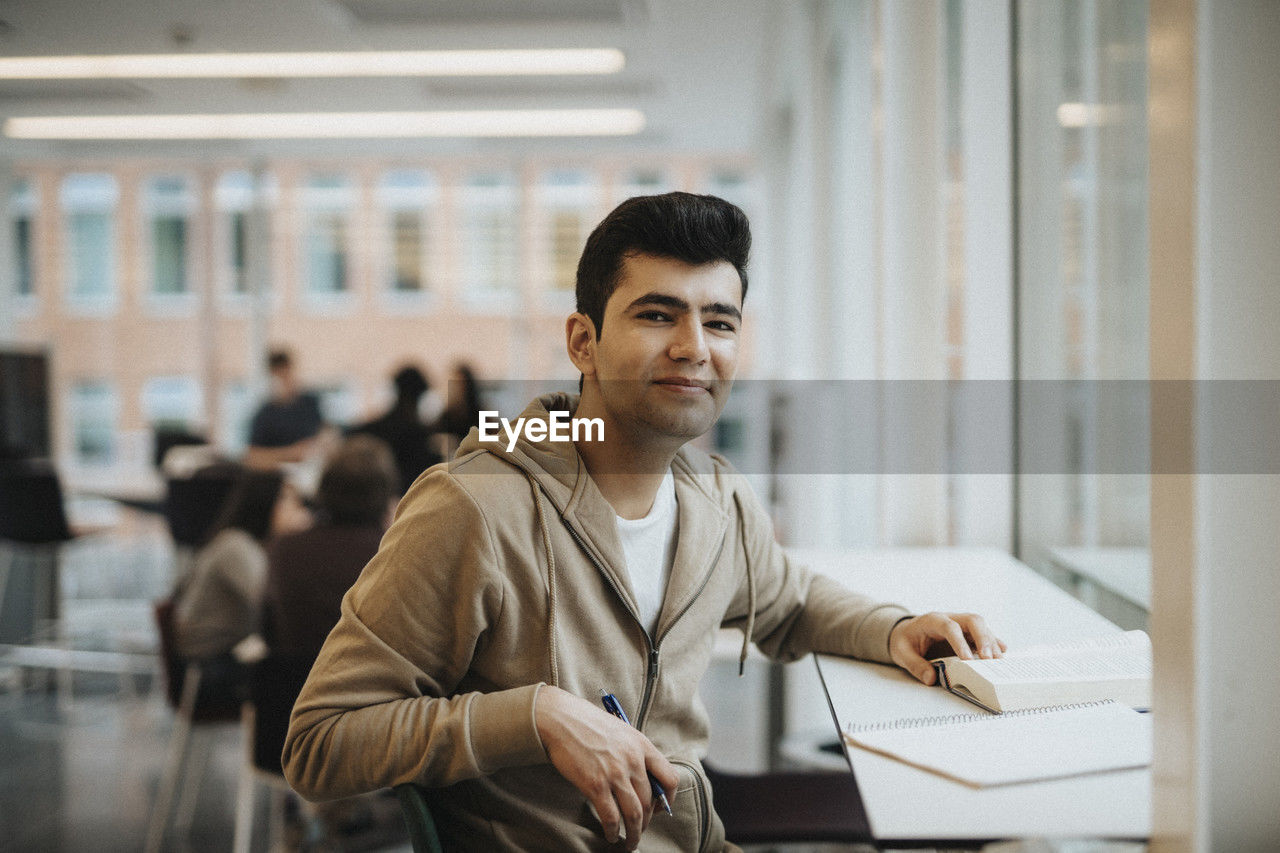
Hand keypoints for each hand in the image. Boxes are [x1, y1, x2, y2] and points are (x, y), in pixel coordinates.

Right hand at [534, 686, 677, 848]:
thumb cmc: (589, 724)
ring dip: (634, 833)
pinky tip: (611, 835)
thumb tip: (644, 780)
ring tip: (630, 842)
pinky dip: (613, 831)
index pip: (670, 778)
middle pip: (650, 801)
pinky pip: (611, 817)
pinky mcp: (595, 785)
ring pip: (634, 814)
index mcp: (642, 745)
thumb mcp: (622, 732)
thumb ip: (635, 753)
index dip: (669, 799)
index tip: (661, 808)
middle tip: (639, 828)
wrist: (561, 719)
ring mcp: (615, 774)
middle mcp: (633, 761)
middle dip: (647, 821)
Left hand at [888, 612, 1006, 684]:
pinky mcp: (968, 633)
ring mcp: (961, 625)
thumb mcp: (902, 653)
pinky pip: (984, 634)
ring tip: (998, 661)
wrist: (906, 632)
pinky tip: (1002, 652)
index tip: (967, 660)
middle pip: (972, 620)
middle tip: (989, 658)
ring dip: (991, 643)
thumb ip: (915, 665)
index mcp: (932, 620)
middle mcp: (950, 618)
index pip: (949, 627)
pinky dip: (993, 643)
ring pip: (982, 627)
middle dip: (983, 638)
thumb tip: (931, 678)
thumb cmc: (905, 641)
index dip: (959, 642)